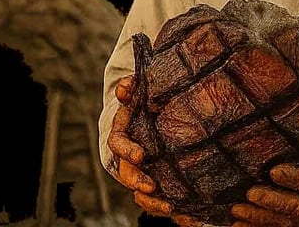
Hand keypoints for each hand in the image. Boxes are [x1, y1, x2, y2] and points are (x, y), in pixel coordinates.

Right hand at [108, 76, 197, 223]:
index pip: (118, 142)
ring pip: (139, 189)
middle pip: (126, 172)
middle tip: (150, 187)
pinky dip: (163, 205)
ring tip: (167, 207)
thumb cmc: (144, 98)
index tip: (140, 155)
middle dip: (136, 180)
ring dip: (149, 201)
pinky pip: (155, 196)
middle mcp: (128, 154)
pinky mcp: (156, 177)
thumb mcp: (138, 89)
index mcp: (123, 132)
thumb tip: (124, 89)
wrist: (152, 109)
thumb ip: (131, 86)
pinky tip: (180, 211)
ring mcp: (141, 167)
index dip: (126, 150)